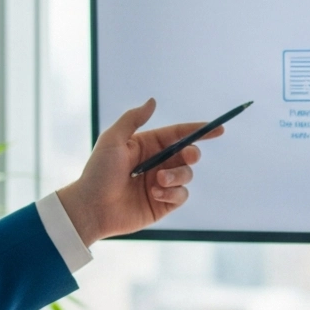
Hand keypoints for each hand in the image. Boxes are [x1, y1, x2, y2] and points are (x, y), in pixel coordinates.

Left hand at [54, 100, 224, 244]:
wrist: (91, 208)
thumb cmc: (98, 172)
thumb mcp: (112, 140)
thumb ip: (133, 119)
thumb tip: (153, 101)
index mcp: (147, 145)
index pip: (178, 134)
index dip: (199, 131)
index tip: (218, 129)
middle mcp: (157, 163)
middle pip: (188, 154)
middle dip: (191, 153)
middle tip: (186, 156)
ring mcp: (161, 184)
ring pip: (187, 175)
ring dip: (176, 176)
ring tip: (157, 181)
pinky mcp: (163, 204)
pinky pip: (181, 195)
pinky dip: (172, 193)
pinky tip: (155, 195)